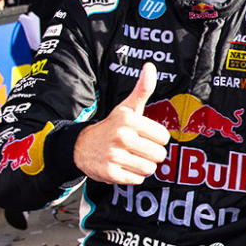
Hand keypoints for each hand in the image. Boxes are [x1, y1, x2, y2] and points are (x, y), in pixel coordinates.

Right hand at [73, 62, 169, 183]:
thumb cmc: (112, 126)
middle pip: (159, 155)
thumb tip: (150, 66)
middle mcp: (121, 137)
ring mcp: (114, 156)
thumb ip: (142, 89)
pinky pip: (136, 179)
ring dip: (143, 166)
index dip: (157, 139)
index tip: (145, 136)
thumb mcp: (127, 108)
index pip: (164, 137)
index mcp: (129, 120)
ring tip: (130, 157)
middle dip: (152, 154)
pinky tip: (123, 167)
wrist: (82, 146)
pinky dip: (132, 176)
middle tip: (138, 149)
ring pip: (149, 169)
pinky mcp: (109, 173)